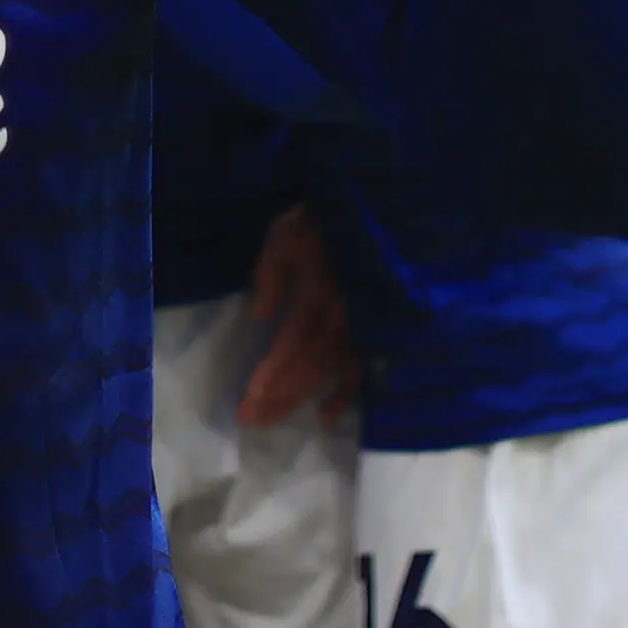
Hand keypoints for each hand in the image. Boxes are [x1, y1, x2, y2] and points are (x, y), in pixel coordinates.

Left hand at [234, 206, 359, 428]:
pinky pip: (363, 368)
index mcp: (321, 292)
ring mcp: (364, 325)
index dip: (272, 372)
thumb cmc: (324, 218)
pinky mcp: (377, 328)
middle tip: (250, 419)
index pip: (293, 342)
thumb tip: (258, 316)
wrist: (377, 208)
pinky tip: (328, 416)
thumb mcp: (287, 232)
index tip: (249, 398)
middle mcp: (345, 317)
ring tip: (271, 419)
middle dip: (279, 394)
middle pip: (309, 365)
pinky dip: (348, 394)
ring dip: (301, 396)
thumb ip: (271, 272)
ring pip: (331, 372)